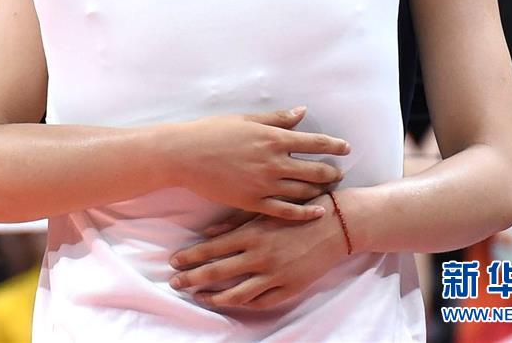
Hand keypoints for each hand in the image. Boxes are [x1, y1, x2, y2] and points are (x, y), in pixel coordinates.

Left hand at [168, 193, 348, 309]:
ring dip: (213, 296)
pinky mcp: (288, 288)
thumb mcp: (267, 208)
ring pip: (236, 293)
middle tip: (175, 282)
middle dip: (193, 278)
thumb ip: (236, 220)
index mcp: (253, 232)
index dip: (191, 256)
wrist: (337, 224)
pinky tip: (231, 302)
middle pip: (218, 272)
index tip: (174, 261)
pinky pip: (260, 302)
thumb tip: (208, 231)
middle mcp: (260, 255)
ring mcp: (274, 274)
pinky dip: (243, 304)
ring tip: (198, 297)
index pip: (212, 248)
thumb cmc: (301, 208)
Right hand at [170, 107, 349, 220]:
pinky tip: (316, 211)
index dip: (333, 146)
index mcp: (273, 138)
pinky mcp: (252, 202)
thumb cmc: (214, 132)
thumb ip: (277, 119)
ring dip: (320, 190)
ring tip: (329, 189)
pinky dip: (304, 212)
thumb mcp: (248, 119)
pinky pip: (284, 210)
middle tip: (339, 173)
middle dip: (331, 172)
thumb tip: (302, 112)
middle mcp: (273, 162)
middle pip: (314, 170)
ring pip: (302, 191)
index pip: (314, 142)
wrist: (185, 155)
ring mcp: (263, 185)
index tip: (346, 148)